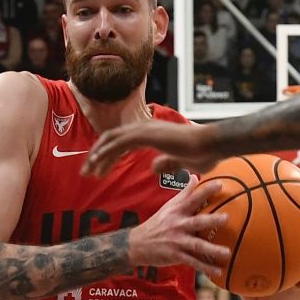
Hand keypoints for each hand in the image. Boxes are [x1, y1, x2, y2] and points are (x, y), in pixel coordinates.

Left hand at [86, 119, 223, 175]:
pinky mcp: (147, 134)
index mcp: (152, 133)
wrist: (213, 145)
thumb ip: (167, 163)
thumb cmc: (203, 153)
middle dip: (96, 155)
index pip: (122, 142)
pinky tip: (97, 162)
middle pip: (112, 139)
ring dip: (97, 155)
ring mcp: (146, 129)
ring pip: (112, 140)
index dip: (107, 155)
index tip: (98, 171)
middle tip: (86, 171)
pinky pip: (120, 143)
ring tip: (87, 171)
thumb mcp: (180, 162)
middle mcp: (145, 128)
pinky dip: (106, 152)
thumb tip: (153, 167)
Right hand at [124, 178, 228, 277]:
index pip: (193, 198)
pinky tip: (218, 271)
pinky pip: (194, 262)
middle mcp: (178, 225)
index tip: (221, 185)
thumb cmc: (157, 223)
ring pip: (197, 245)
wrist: (137, 244)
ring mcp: (177, 241)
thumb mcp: (169, 206)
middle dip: (211, 220)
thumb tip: (195, 176)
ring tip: (227, 253)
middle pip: (197, 222)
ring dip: (213, 250)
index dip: (206, 191)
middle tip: (227, 219)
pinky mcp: (176, 256)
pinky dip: (206, 267)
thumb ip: (184, 193)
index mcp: (177, 211)